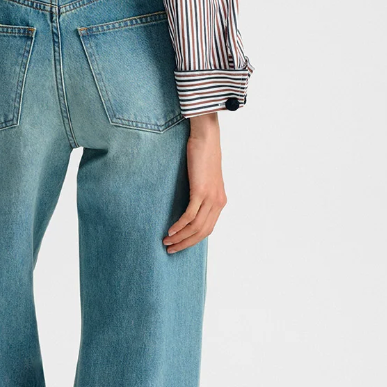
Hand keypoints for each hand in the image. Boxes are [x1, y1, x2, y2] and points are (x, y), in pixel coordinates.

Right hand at [162, 112, 226, 252]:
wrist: (206, 138)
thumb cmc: (202, 155)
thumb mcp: (204, 178)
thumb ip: (200, 193)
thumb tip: (189, 204)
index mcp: (220, 201)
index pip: (207, 229)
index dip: (193, 240)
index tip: (180, 244)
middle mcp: (218, 202)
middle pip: (202, 232)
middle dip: (185, 243)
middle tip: (170, 249)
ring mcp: (210, 198)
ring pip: (196, 227)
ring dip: (180, 237)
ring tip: (166, 241)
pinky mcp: (201, 192)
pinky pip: (190, 215)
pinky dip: (180, 226)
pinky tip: (170, 230)